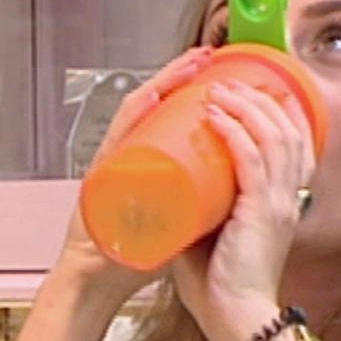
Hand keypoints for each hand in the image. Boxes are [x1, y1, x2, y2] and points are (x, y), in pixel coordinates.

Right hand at [53, 47, 212, 307]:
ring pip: (140, 110)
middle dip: (182, 76)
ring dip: (165, 81)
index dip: (196, 95)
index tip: (226, 80)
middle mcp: (128, 155)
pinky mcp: (100, 173)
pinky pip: (119, 134)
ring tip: (191, 64)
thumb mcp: (179, 222)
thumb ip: (202, 205)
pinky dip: (137, 111)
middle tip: (209, 57)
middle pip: (156, 105)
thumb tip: (240, 191)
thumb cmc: (133, 257)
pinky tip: (154, 92)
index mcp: (148, 165)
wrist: (99, 283)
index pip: (173, 120)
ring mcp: (113, 160)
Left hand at [171, 79, 316, 340]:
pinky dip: (234, 131)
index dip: (275, 112)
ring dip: (244, 106)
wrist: (236, 322)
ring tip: (218, 90)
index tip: (247, 92)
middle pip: (288, 128)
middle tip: (228, 82)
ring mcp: (280, 203)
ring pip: (273, 134)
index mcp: (284, 203)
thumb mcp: (214, 237)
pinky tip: (215, 114)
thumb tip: (175, 186)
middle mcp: (289, 198)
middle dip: (258, 97)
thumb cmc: (221, 290)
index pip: (294, 143)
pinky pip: (252, 157)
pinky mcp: (262, 211)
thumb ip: (202, 210)